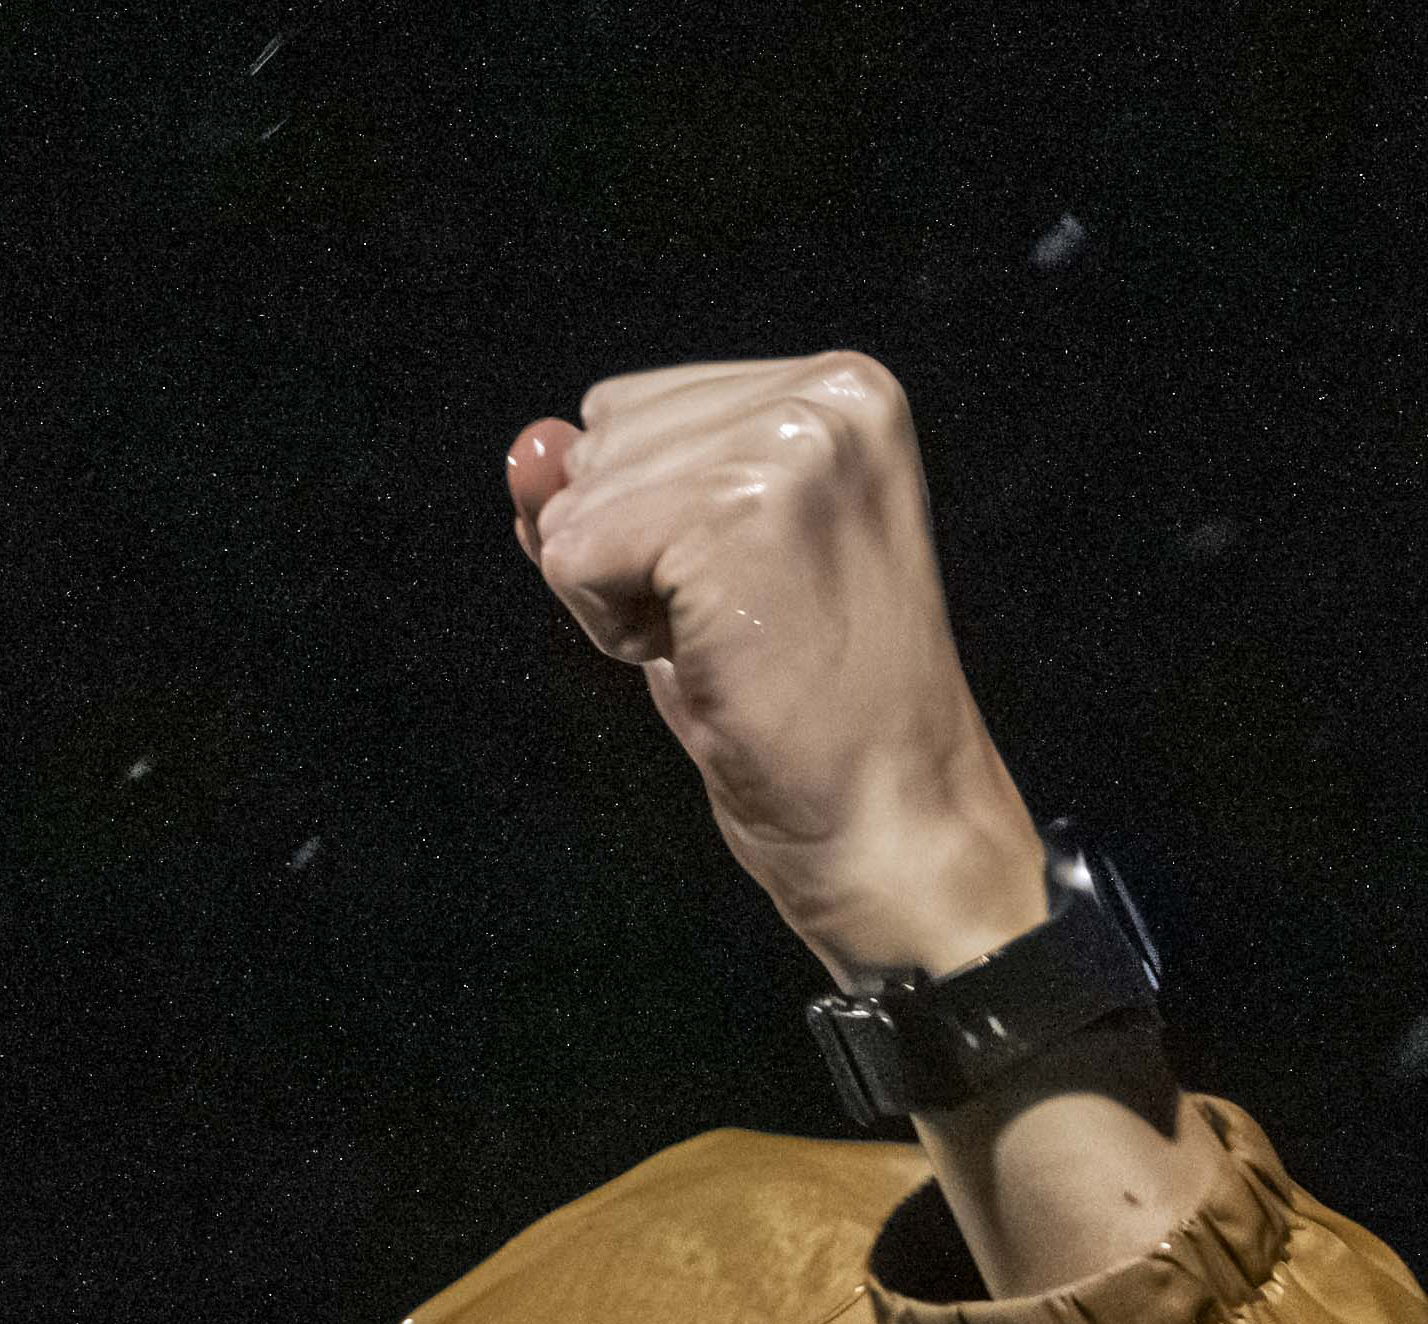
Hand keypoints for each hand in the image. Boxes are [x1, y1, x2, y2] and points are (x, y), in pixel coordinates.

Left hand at [509, 355, 1052, 988]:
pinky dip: (615, 630)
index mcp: (841, 393)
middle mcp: (822, 400)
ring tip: (737, 647)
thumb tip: (531, 451)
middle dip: (637, 552)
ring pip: (581, 494)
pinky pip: (574, 554)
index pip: (635, 407)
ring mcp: (783, 448)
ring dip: (628, 595)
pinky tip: (713, 663)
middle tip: (752, 631)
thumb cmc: (819, 719)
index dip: (655, 521)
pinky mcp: (730, 514)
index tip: (756, 594)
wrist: (896, 827)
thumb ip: (620, 489)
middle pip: (602, 437)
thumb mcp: (710, 571)